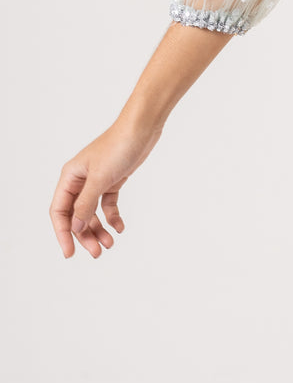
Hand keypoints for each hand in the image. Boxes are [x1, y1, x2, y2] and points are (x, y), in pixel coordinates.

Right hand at [50, 119, 161, 258]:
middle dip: (84, 235)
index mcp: (70, 177)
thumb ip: (86, 204)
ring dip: (98, 229)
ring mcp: (97, 181)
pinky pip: (107, 204)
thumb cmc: (118, 147)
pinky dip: (112, 216)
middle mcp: (80, 180)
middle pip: (76, 215)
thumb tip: (75, 227)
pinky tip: (119, 227)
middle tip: (97, 253)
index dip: (63, 233)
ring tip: (109, 244)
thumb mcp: (100, 178)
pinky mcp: (113, 180)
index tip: (70, 253)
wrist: (142, 128)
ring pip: (92, 212)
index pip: (59, 211)